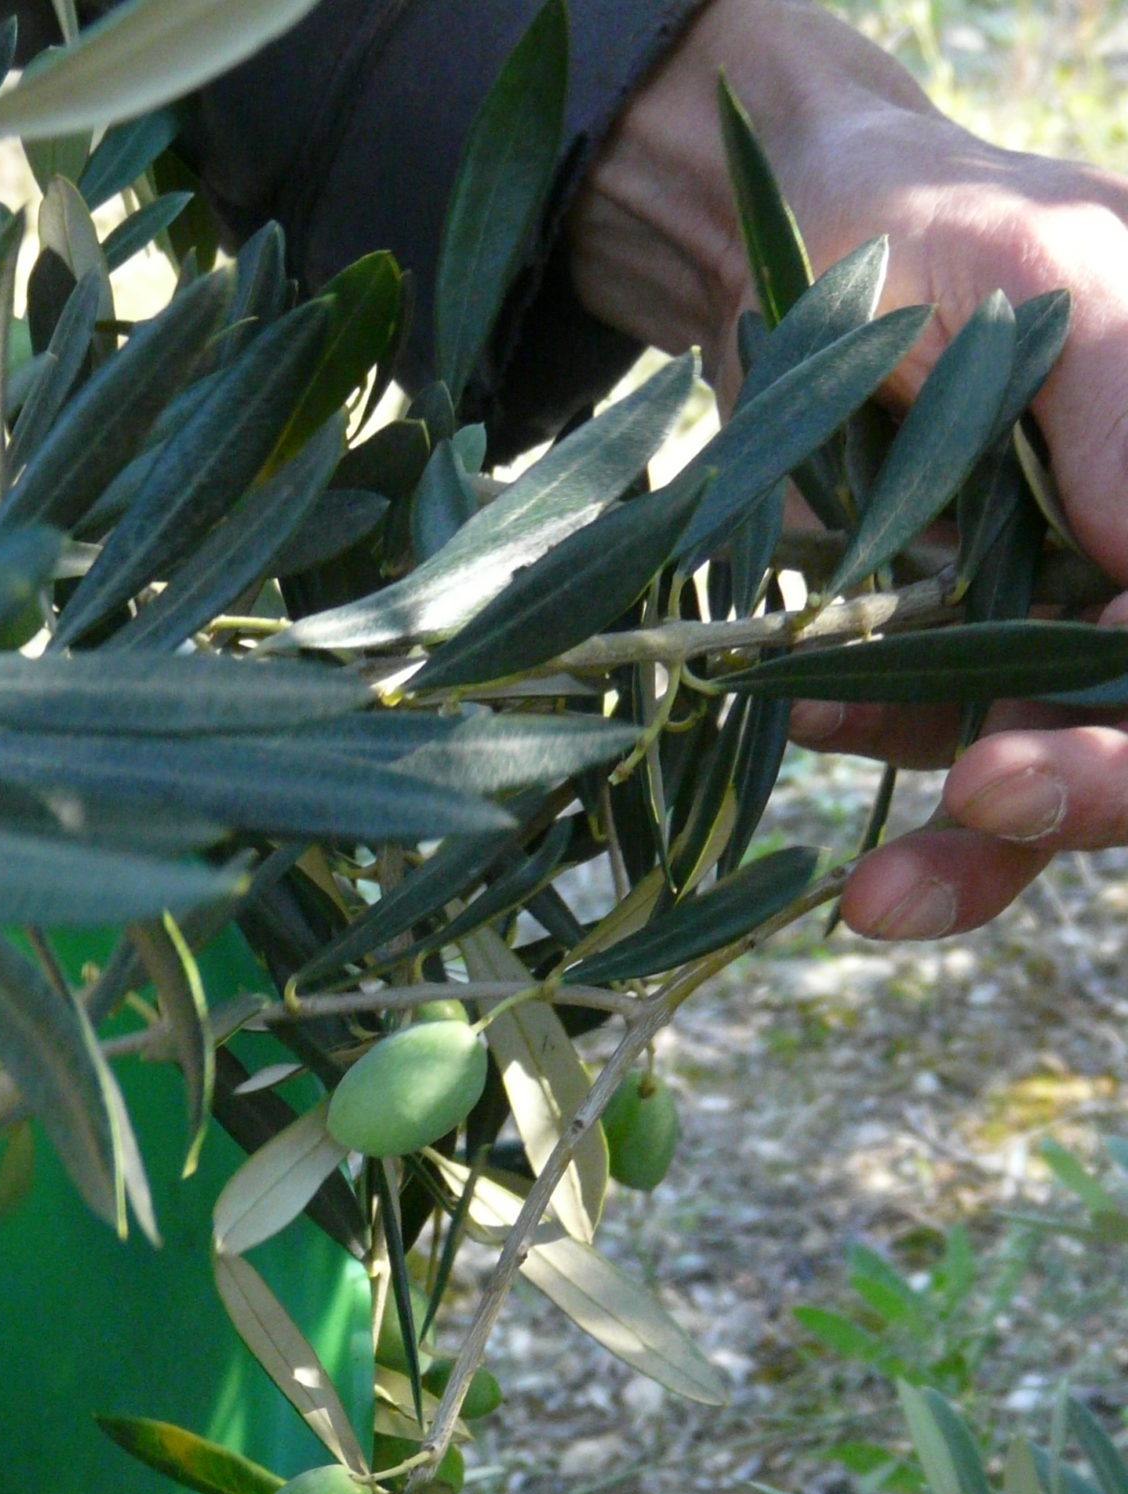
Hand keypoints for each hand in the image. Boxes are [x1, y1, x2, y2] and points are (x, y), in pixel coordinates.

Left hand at [568, 0, 1127, 938]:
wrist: (785, 239)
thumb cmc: (945, 223)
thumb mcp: (1054, 275)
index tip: (1062, 723)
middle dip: (1079, 795)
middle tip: (989, 801)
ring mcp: (1048, 624)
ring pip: (1041, 777)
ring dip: (968, 848)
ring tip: (874, 900)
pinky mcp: (938, 656)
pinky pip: (922, 739)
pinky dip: (867, 748)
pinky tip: (807, 721)